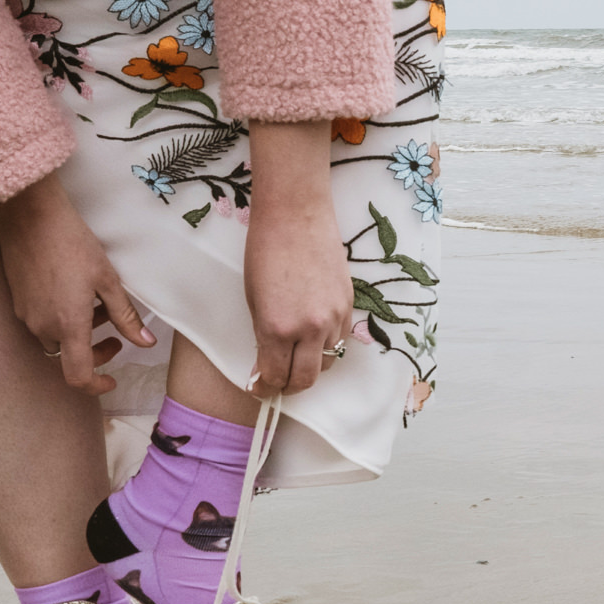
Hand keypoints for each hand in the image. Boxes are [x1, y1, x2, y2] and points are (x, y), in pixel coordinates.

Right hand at [0, 173, 154, 394]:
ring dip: (79, 334)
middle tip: (115, 336)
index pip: (78, 376)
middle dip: (94, 353)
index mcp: (68, 326)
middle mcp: (42, 326)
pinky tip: (75, 294)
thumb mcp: (108, 281)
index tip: (112, 380)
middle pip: (68, 358)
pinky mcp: (18, 300)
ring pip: (56, 339)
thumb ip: (126, 317)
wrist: (30, 216)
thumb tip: (145, 343)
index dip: (97, 386)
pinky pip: (42, 322)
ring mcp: (26, 314)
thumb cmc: (72, 244)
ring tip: (99, 306)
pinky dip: (62, 320)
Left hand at [243, 121, 355, 396]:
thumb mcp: (254, 300)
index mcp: (277, 328)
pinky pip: (341, 339)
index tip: (258, 387)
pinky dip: (327, 344)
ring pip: (327, 361)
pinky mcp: (349, 305)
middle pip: (306, 379)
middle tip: (277, 382)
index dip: (264, 388)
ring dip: (311, 363)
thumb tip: (266, 365)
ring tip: (295, 353)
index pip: (275, 377)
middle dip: (289, 387)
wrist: (296, 215)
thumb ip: (264, 336)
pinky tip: (313, 332)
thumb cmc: (265, 251)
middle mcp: (310, 329)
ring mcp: (334, 318)